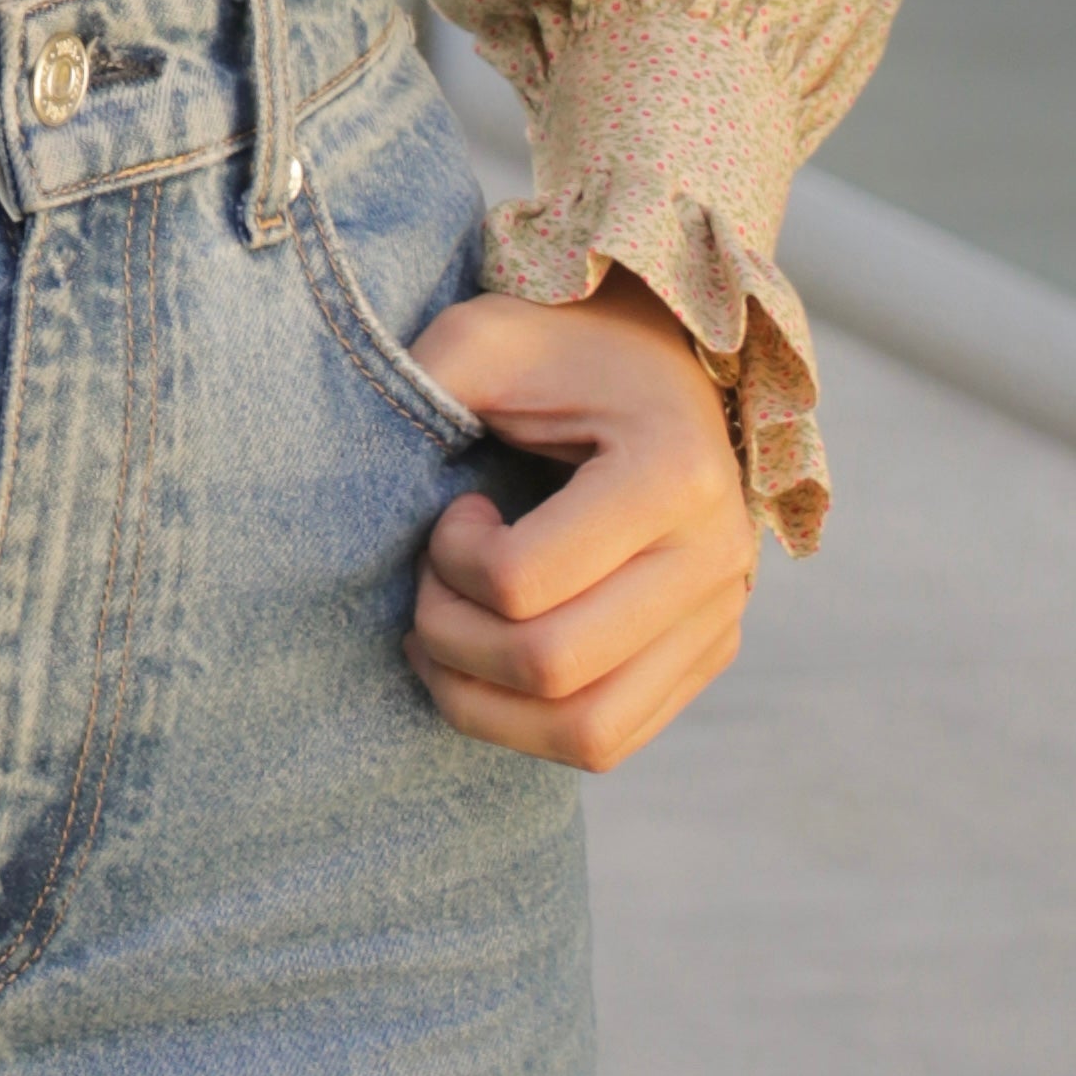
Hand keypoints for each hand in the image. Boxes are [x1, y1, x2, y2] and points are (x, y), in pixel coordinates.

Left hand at [404, 268, 757, 770]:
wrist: (657, 358)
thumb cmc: (560, 343)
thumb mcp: (483, 337)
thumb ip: (421, 385)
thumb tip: (356, 470)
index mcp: (672, 473)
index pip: (525, 583)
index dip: (451, 561)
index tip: (452, 509)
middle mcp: (714, 558)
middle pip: (555, 670)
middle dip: (453, 639)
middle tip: (431, 581)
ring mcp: (720, 615)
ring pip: (588, 733)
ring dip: (486, 704)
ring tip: (446, 638)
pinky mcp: (707, 653)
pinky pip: (613, 738)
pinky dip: (530, 725)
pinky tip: (491, 661)